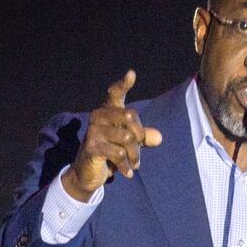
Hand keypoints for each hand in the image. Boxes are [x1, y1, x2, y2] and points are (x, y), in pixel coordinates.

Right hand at [62, 70, 162, 201]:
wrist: (88, 173)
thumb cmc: (111, 153)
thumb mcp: (130, 145)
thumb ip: (144, 137)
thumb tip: (158, 137)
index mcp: (109, 111)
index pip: (116, 93)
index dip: (124, 84)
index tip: (131, 74)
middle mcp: (99, 116)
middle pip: (130, 117)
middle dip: (140, 137)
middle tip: (137, 153)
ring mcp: (94, 130)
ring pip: (127, 138)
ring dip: (135, 155)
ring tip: (133, 164)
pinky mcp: (92, 146)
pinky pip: (119, 153)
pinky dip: (127, 166)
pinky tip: (128, 173)